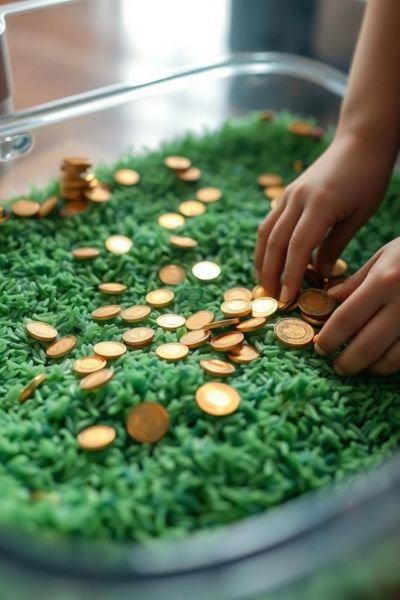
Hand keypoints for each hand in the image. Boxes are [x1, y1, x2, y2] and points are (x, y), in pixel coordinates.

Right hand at [254, 133, 391, 301]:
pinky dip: (266, 246)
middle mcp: (296, 199)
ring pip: (265, 233)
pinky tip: (270, 262)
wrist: (359, 141)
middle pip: (274, 242)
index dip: (289, 275)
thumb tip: (319, 274)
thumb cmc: (367, 178)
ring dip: (262, 262)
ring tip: (266, 285)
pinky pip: (269, 224)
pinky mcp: (286, 194)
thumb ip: (335, 246)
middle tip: (273, 299)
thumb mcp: (358, 216)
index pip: (297, 247)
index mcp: (319, 204)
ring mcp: (288, 195)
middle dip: (270, 273)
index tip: (287, 298)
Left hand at [314, 238, 399, 375]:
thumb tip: (329, 299)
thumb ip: (357, 280)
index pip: (346, 318)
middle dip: (346, 362)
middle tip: (336, 366)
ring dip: (371, 368)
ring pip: (392, 360)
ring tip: (359, 367)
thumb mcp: (386, 255)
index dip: (328, 338)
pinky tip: (384, 362)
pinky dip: (394, 364)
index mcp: (384, 281)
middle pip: (366, 346)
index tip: (318, 348)